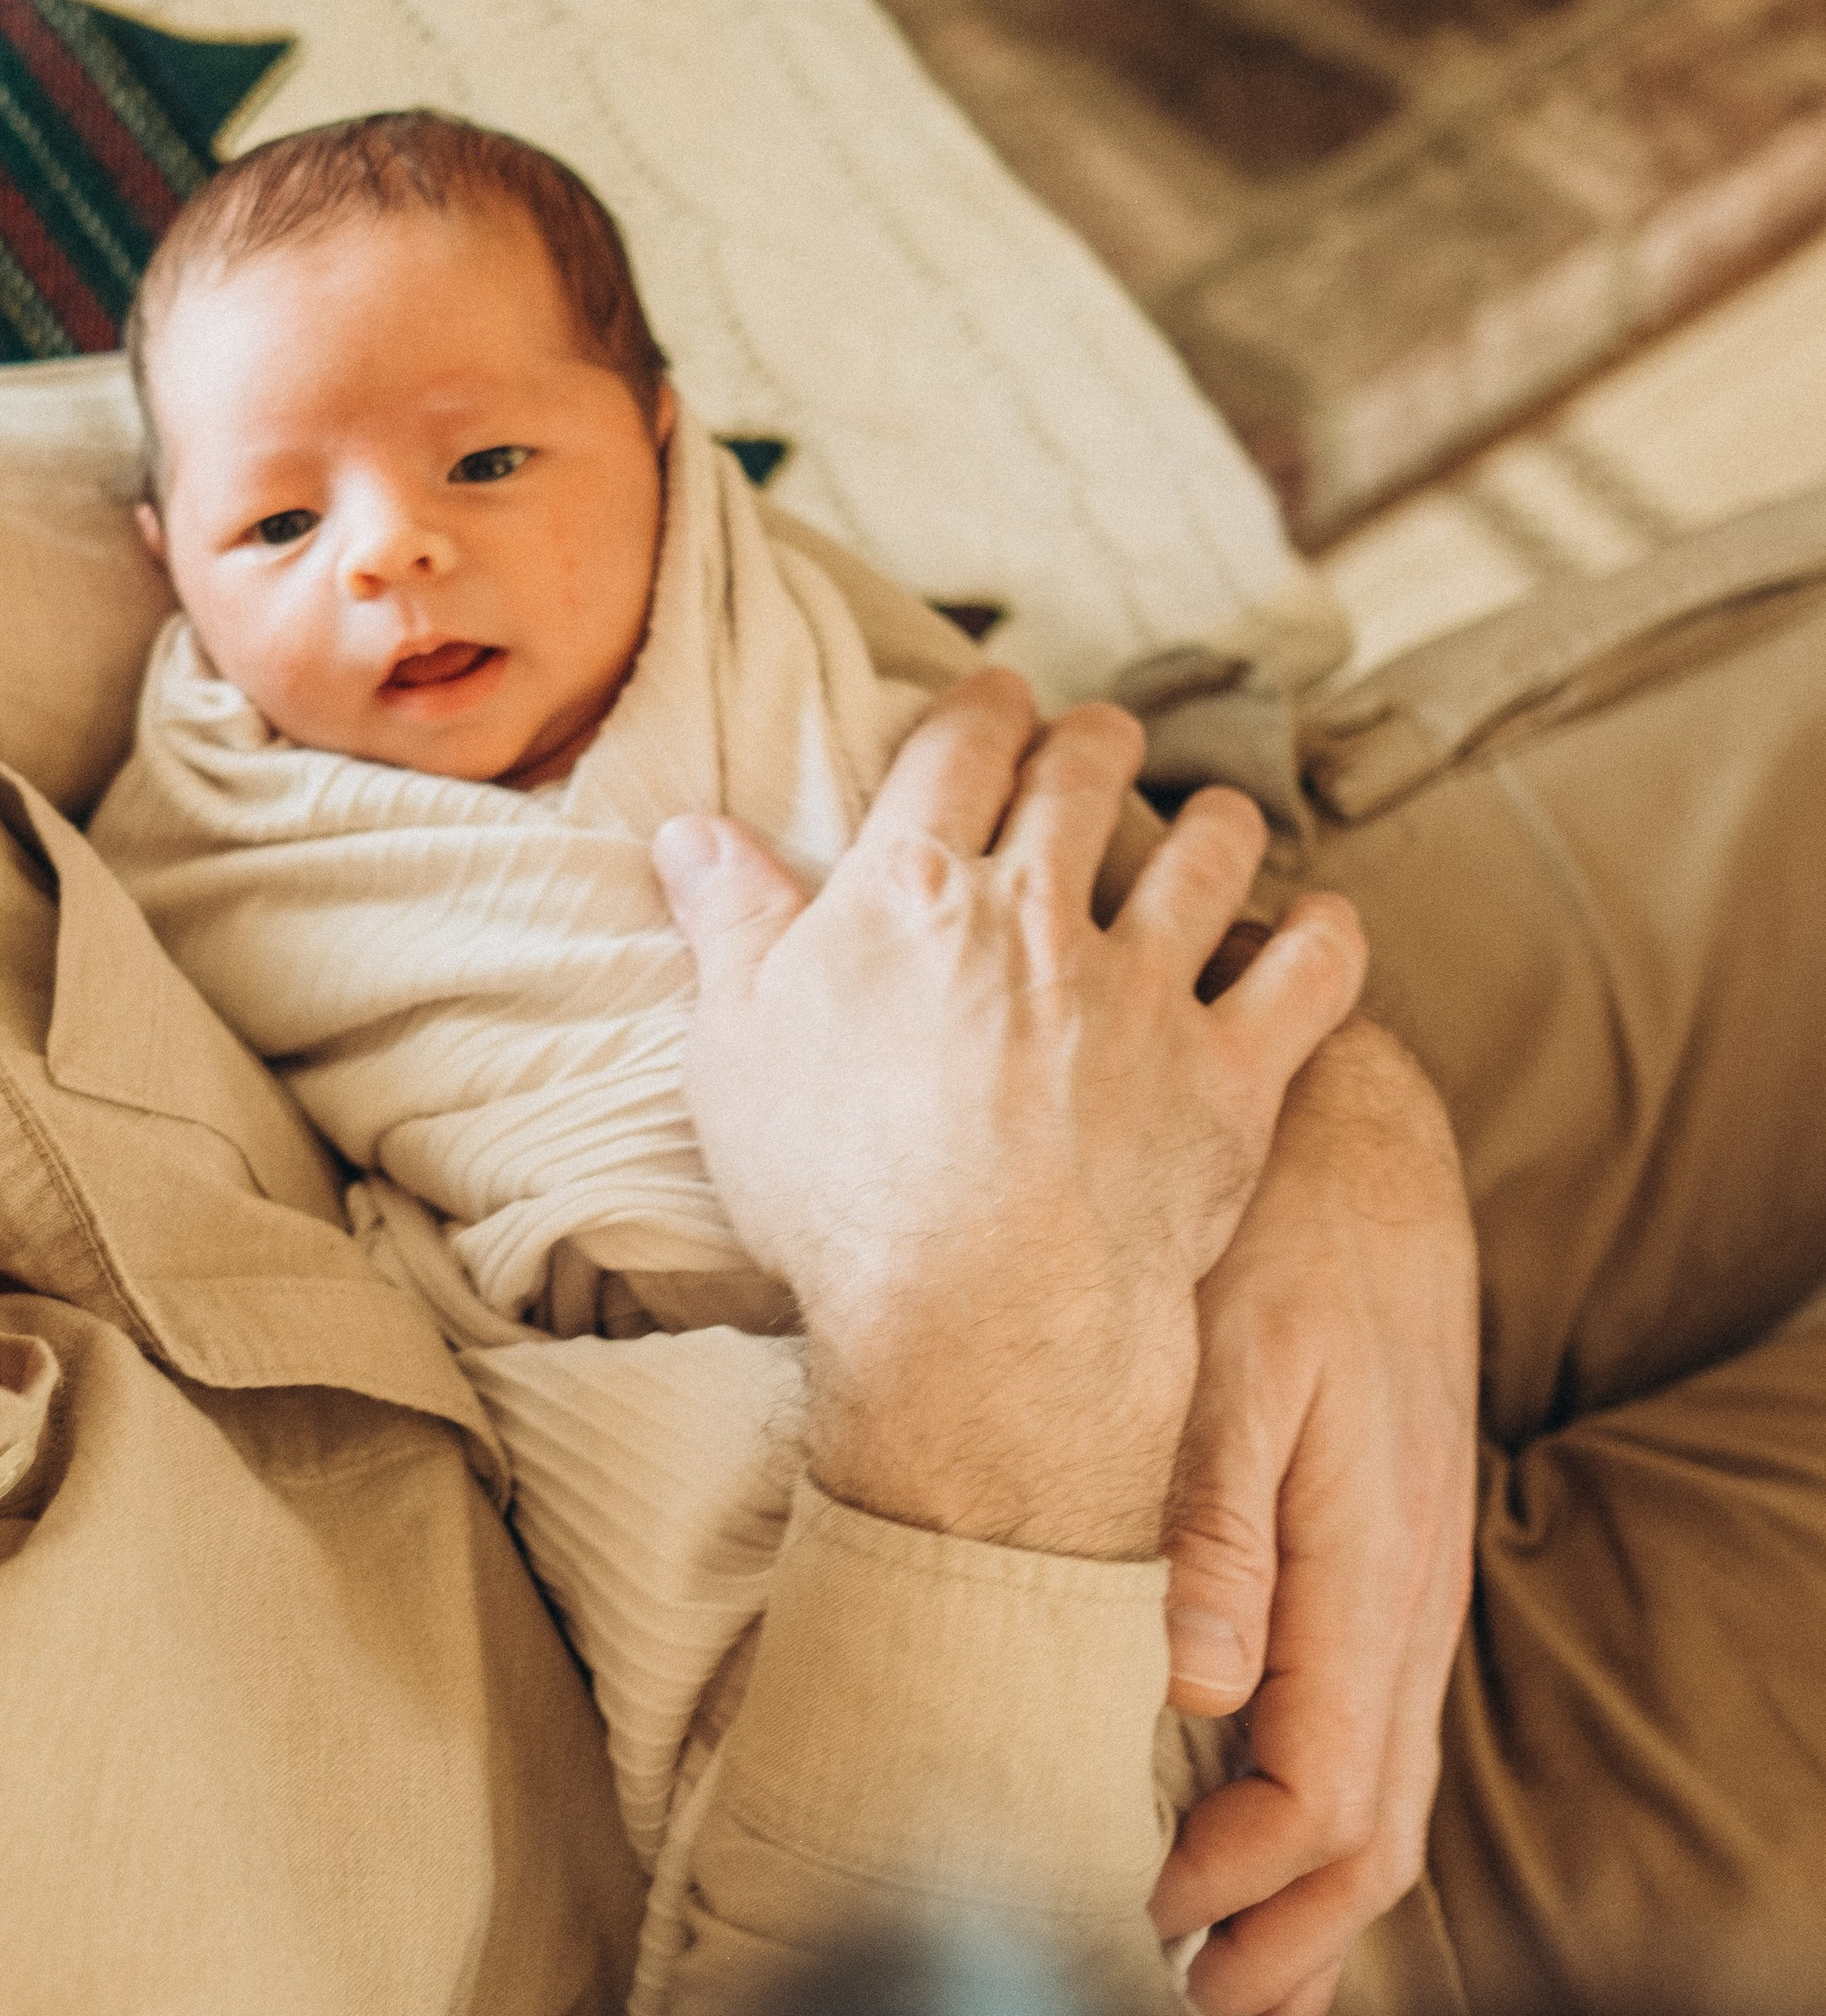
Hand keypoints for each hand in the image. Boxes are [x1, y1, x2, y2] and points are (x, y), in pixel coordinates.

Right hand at [651, 673, 1368, 1560]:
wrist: (972, 1319)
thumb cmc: (835, 1193)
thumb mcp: (734, 1046)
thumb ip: (728, 923)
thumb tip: (691, 830)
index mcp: (912, 889)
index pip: (960, 749)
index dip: (985, 707)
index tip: (1002, 696)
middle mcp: (1038, 913)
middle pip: (1085, 778)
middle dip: (1096, 743)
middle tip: (1104, 740)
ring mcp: (1145, 991)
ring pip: (1206, 856)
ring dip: (1214, 823)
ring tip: (1216, 819)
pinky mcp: (1228, 1076)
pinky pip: (1309, 977)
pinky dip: (1325, 939)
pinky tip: (1325, 923)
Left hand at [1149, 1013, 1477, 2015]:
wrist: (1362, 1159)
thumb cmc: (1277, 1252)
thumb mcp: (1233, 1366)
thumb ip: (1217, 1528)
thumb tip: (1200, 1687)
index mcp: (1367, 1577)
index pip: (1319, 1797)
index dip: (1237, 1888)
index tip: (1141, 1929)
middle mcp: (1406, 1608)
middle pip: (1371, 1840)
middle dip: (1287, 1953)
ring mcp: (1407, 1599)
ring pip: (1386, 1805)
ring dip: (1317, 1922)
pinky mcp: (1386, 1581)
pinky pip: (1376, 1747)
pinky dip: (1329, 1844)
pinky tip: (1273, 1880)